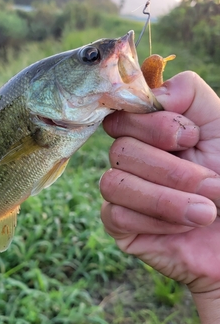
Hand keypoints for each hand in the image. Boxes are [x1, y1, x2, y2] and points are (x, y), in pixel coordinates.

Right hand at [100, 71, 219, 294]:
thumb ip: (189, 94)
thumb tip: (150, 94)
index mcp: (154, 132)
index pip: (123, 114)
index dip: (151, 125)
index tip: (191, 138)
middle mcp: (135, 158)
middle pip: (120, 149)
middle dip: (172, 171)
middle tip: (213, 186)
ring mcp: (125, 192)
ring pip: (113, 183)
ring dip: (165, 199)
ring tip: (207, 213)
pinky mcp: (121, 227)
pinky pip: (115, 216)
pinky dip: (155, 222)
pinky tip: (183, 229)